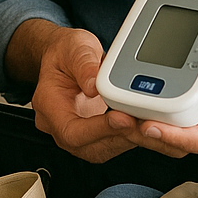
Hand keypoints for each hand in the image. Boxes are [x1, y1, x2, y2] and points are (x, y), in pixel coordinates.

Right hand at [28, 25, 147, 162]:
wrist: (65, 56)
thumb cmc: (66, 52)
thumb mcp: (75, 47)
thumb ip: (84, 64)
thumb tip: (94, 86)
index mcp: (48, 104)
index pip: (71, 131)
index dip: (99, 130)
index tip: (123, 118)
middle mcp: (58, 125)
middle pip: (88, 147)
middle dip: (119, 137)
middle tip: (145, 123)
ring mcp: (75, 132)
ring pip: (101, 150)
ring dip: (127, 139)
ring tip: (149, 124)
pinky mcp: (91, 134)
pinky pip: (109, 143)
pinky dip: (128, 136)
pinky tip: (144, 124)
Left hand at [123, 14, 197, 154]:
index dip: (173, 137)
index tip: (148, 126)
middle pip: (177, 138)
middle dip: (146, 132)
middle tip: (119, 118)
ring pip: (167, 125)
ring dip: (140, 120)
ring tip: (115, 108)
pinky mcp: (190, 97)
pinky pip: (165, 107)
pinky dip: (145, 103)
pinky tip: (127, 91)